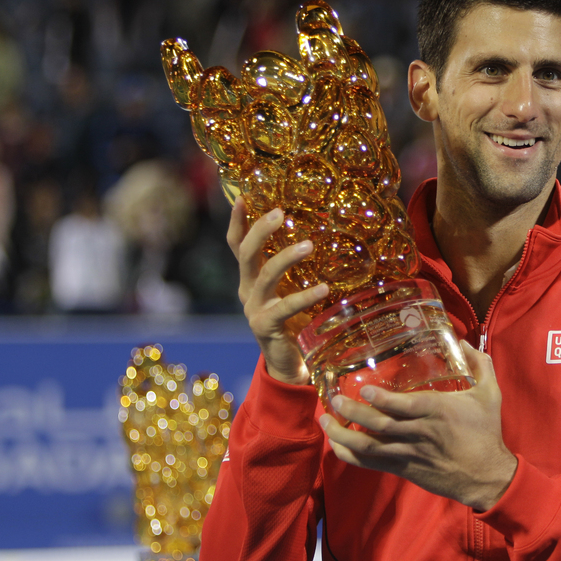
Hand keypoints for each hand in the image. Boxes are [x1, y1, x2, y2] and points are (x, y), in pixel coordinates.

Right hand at [227, 197, 328, 385]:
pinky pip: (284, 307)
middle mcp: (247, 290)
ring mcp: (254, 308)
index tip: (245, 196)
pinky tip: (323, 288)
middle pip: (245, 253)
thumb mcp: (293, 289)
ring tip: (309, 245)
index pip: (237, 244)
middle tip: (281, 213)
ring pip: (265, 275)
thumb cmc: (297, 321)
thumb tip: (323, 234)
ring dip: (286, 257)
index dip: (237, 221)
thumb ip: (298, 269)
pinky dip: (305, 296)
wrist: (290, 364)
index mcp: (251, 278)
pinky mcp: (266, 326)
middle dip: (260, 230)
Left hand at [321, 342, 517, 510]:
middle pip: (380, 426)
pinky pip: (371, 464)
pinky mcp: (403, 468)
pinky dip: (350, 455)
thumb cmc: (486, 433)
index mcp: (438, 412)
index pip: (405, 407)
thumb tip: (463, 341)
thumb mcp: (490, 394)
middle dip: (353, 413)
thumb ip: (480, 364)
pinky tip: (335, 444)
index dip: (382, 400)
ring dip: (343, 435)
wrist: (485, 476)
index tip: (363, 390)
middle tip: (333, 399)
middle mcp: (419, 433)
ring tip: (324, 420)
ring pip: (370, 447)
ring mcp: (408, 453)